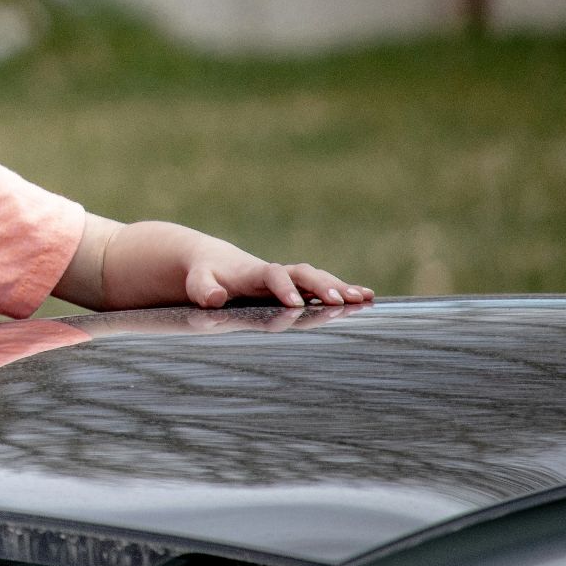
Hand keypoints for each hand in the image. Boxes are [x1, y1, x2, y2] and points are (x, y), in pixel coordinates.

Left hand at [183, 242, 372, 309]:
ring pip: (318, 280)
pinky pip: (322, 288)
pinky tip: (368, 298)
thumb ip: (204, 289)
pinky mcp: (296, 287)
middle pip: (303, 274)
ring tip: (365, 299)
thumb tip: (214, 298)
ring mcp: (289, 280)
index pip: (272, 276)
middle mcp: (276, 273)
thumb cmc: (205, 275)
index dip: (284, 288)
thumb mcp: (198, 281)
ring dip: (340, 288)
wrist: (214, 262)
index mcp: (253, 272)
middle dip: (321, 286)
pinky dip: (344, 291)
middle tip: (339, 301)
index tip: (296, 303)